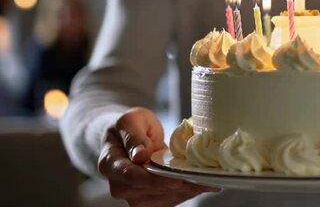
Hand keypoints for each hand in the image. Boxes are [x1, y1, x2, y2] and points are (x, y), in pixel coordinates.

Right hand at [98, 107, 219, 205]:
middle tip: (203, 179)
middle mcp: (119, 185)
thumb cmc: (129, 127)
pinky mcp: (150, 198)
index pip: (131, 176)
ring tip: (209, 181)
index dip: (154, 180)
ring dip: (187, 191)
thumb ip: (134, 136)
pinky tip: (203, 184)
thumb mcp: (130, 120)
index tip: (176, 179)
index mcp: (110, 164)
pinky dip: (188, 192)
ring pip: (163, 199)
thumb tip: (140, 155)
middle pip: (150, 191)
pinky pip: (170, 199)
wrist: (129, 138)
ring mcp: (134, 195)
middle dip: (178, 186)